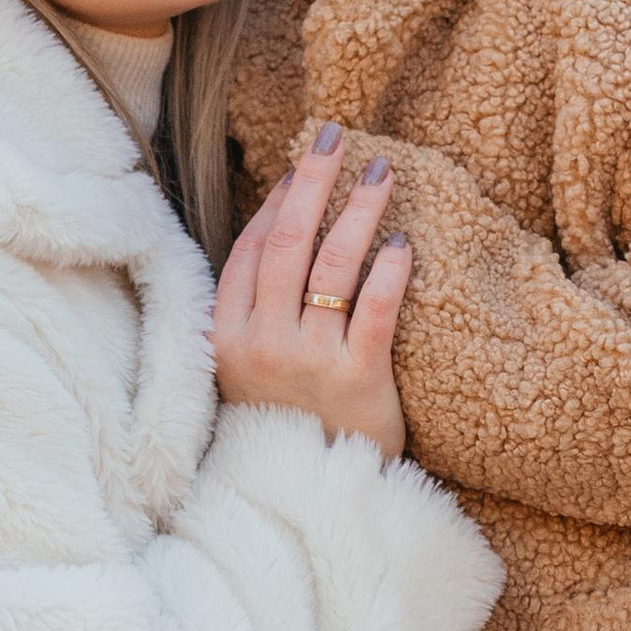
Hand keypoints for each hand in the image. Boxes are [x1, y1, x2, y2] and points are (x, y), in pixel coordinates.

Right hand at [214, 122, 412, 460]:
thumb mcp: (247, 367)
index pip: (253, 250)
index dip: (277, 202)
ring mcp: (309, 360)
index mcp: (226, 337)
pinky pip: (376, 309)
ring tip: (383, 173)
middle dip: (313, 181)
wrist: (313, 496)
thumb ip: (255, 307)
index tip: (301, 166)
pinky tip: (404, 240)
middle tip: (335, 134)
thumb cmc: (287, 424)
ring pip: (335, 265)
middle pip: (290, 242)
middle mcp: (262, 343)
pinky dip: (390, 270)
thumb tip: (281, 220)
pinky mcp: (358, 378)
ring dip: (359, 210)